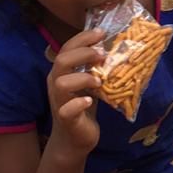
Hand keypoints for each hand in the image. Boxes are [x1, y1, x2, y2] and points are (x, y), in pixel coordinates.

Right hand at [46, 28, 106, 157]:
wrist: (74, 140)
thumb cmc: (82, 108)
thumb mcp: (88, 84)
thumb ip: (95, 68)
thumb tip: (116, 48)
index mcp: (61, 73)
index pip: (66, 48)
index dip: (82, 39)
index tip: (101, 33)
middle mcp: (56, 84)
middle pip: (62, 61)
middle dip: (83, 53)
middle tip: (103, 54)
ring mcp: (59, 102)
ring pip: (61, 83)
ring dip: (83, 78)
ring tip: (99, 80)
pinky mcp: (66, 119)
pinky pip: (67, 109)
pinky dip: (79, 103)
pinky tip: (90, 100)